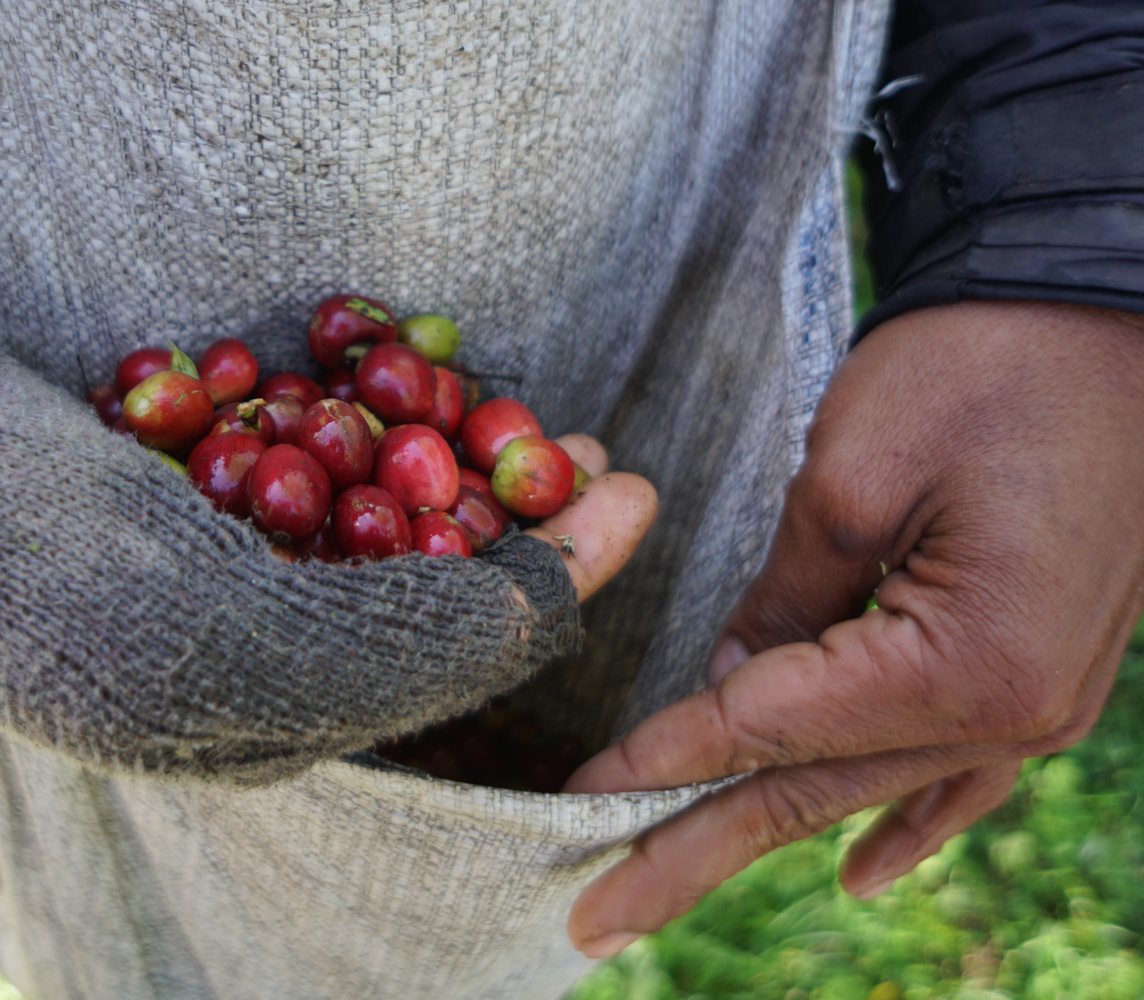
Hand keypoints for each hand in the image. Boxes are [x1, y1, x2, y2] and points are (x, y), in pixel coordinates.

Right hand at [0, 302, 655, 783]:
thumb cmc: (28, 581)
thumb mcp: (221, 642)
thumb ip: (398, 645)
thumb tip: (549, 611)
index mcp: (272, 720)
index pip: (449, 661)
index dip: (548, 584)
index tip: (631, 496)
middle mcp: (257, 653)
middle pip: (424, 588)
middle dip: (516, 520)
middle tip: (592, 445)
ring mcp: (219, 567)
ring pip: (372, 518)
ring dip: (456, 463)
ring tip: (529, 412)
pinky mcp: (184, 488)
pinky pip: (297, 458)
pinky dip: (359, 420)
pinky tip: (407, 382)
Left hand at [563, 300, 1143, 956]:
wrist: (1103, 303)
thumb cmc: (980, 366)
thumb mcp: (851, 478)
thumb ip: (783, 603)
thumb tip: (734, 687)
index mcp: (966, 664)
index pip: (770, 729)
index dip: (663, 760)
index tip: (577, 798)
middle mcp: (1015, 709)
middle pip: (813, 793)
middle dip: (691, 849)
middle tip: (594, 917)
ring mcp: (1039, 700)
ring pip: (868, 789)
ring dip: (763, 839)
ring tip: (668, 891)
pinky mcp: (1040, 668)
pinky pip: (956, 774)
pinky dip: (897, 823)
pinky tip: (855, 872)